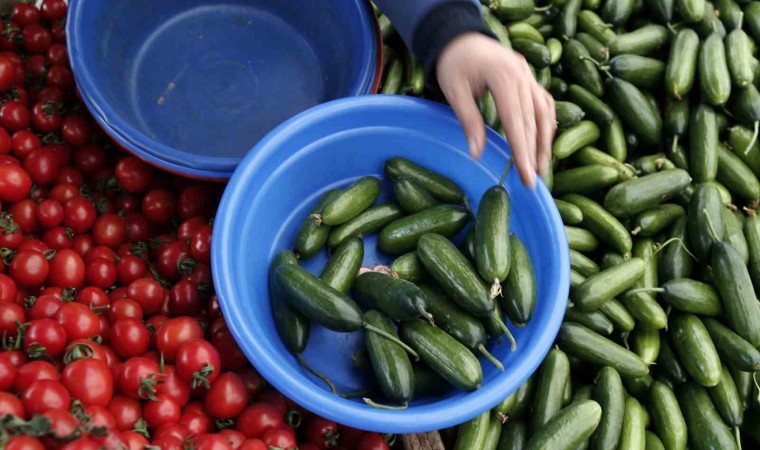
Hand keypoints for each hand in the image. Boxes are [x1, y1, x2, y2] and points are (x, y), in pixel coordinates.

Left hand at [437, 33, 555, 186]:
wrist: (460, 38)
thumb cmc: (454, 64)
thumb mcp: (455, 92)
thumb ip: (469, 121)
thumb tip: (477, 154)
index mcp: (504, 76)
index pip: (517, 121)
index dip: (522, 151)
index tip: (525, 176)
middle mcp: (523, 74)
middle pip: (534, 120)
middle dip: (535, 153)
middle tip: (534, 181)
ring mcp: (529, 75)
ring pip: (545, 113)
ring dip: (545, 142)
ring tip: (541, 168)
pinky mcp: (530, 79)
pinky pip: (543, 104)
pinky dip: (546, 124)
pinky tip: (543, 143)